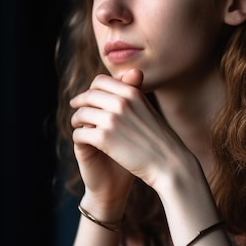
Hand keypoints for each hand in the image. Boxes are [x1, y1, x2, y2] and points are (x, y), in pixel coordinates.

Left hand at [70, 68, 187, 204]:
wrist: (169, 164)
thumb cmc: (161, 140)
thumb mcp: (148, 110)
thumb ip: (133, 97)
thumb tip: (124, 86)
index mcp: (132, 93)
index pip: (101, 81)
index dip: (91, 89)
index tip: (87, 98)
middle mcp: (121, 102)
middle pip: (88, 96)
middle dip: (80, 102)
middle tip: (76, 110)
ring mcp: (111, 120)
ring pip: (81, 114)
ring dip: (76, 120)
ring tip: (77, 126)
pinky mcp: (104, 138)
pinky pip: (79, 133)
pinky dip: (78, 137)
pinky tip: (83, 141)